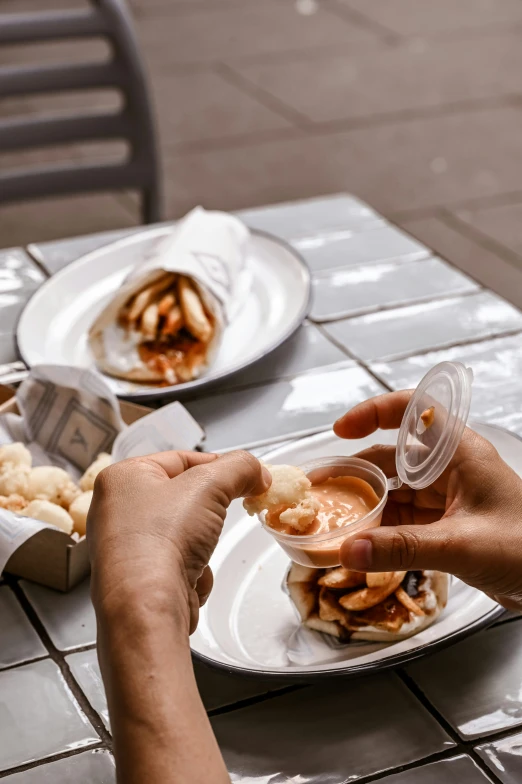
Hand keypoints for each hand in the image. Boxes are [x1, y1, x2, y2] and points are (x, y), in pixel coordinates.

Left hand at [87, 450, 269, 632]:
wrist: (147, 608)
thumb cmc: (163, 539)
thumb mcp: (210, 485)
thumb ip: (240, 468)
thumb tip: (258, 472)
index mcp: (122, 477)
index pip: (181, 459)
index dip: (218, 466)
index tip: (247, 477)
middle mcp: (115, 510)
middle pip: (183, 498)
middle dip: (208, 513)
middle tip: (222, 515)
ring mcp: (125, 547)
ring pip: (185, 534)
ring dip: (202, 545)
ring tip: (195, 554)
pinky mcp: (139, 579)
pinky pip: (178, 564)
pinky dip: (193, 573)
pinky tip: (188, 580)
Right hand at [334, 391, 521, 610]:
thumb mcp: (460, 545)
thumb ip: (402, 549)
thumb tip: (349, 549)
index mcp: (460, 453)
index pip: (413, 411)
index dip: (374, 412)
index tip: (341, 429)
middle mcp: (451, 470)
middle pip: (393, 457)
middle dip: (356, 470)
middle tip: (321, 487)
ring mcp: (449, 500)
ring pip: (396, 493)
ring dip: (367, 505)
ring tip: (332, 517)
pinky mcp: (448, 528)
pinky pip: (404, 522)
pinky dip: (381, 531)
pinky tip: (359, 543)